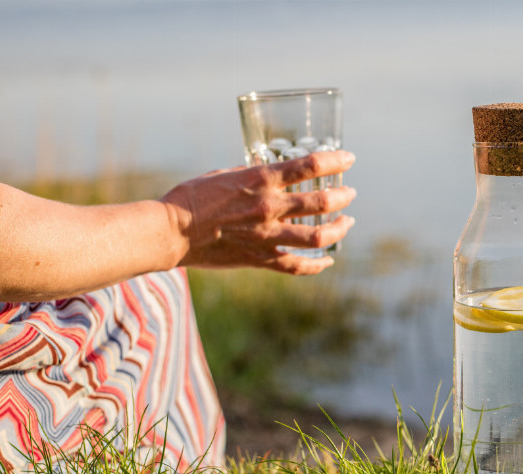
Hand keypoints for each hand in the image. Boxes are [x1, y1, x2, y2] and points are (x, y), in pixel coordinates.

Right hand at [161, 150, 356, 274]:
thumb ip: (254, 175)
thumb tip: (273, 173)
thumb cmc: (193, 197)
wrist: (172, 232)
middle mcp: (269, 208)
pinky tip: (328, 260)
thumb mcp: (227, 174)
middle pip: (322, 203)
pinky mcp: (260, 259)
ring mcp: (267, 237)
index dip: (335, 160)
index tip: (349, 158)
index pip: (309, 166)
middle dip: (343, 196)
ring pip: (318, 237)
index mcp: (260, 180)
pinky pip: (297, 266)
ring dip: (339, 228)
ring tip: (347, 222)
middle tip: (350, 193)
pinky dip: (318, 265)